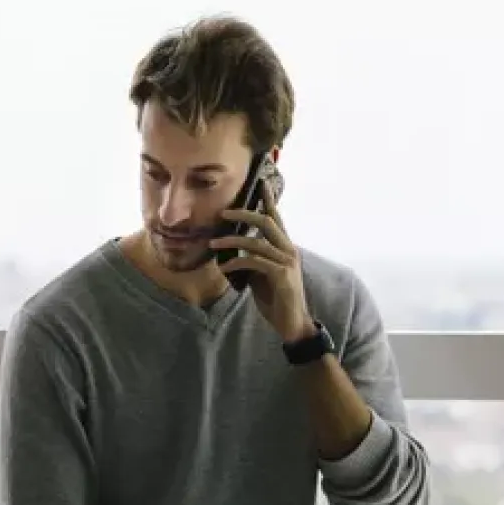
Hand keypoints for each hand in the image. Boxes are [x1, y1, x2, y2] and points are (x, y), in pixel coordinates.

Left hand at [210, 180, 314, 342]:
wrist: (291, 322)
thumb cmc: (275, 298)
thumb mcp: (259, 275)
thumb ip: (251, 259)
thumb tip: (232, 251)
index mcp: (285, 246)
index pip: (276, 217)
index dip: (267, 199)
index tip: (260, 181)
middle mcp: (288, 249)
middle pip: (266, 221)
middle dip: (243, 215)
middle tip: (222, 213)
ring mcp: (287, 261)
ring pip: (256, 241)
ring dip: (231, 242)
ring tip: (212, 244)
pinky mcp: (282, 275)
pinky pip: (255, 262)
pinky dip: (237, 262)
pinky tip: (224, 267)